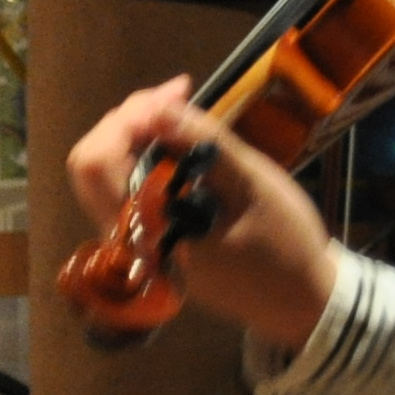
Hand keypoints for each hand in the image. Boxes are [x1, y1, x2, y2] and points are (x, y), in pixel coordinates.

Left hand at [60, 77, 343, 353]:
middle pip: (91, 165)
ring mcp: (135, 243)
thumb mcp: (253, 186)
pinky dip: (145, 157)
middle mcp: (127, 241)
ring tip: (181, 111)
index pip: (97, 162)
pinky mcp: (150, 240)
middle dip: (129, 120)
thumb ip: (202, 145)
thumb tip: (158, 108)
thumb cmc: (285, 245)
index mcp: (147, 230)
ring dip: (135, 136)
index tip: (178, 94)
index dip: (128, 117)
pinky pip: (128, 190)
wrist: (302, 301)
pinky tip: (181, 142)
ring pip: (106, 176)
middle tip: (179, 95)